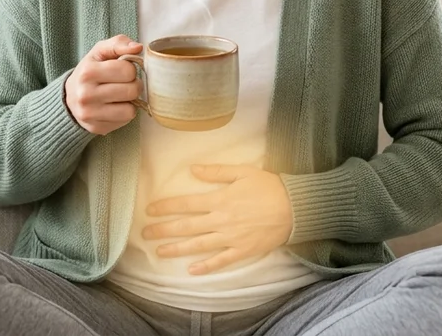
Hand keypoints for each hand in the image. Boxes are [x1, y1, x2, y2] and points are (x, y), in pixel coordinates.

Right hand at [64, 35, 142, 134]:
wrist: (69, 97)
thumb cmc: (90, 71)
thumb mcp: (100, 52)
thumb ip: (119, 43)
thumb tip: (138, 47)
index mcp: (88, 72)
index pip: (128, 70)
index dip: (130, 69)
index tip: (122, 70)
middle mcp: (86, 94)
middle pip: (132, 90)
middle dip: (133, 85)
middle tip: (125, 84)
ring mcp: (90, 114)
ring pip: (130, 109)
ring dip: (130, 101)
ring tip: (120, 95)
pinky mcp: (96, 127)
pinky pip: (125, 120)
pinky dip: (124, 113)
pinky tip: (114, 107)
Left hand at [143, 164, 292, 275]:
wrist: (295, 208)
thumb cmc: (269, 187)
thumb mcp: (243, 172)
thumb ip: (216, 172)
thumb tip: (192, 169)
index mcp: (219, 199)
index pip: (186, 204)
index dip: (166, 207)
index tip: (150, 210)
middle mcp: (221, 220)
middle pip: (186, 227)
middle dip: (164, 230)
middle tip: (146, 233)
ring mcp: (231, 238)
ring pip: (198, 245)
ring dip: (177, 249)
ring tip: (160, 251)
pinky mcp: (242, 250)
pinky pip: (221, 261)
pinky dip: (206, 267)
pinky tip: (192, 271)